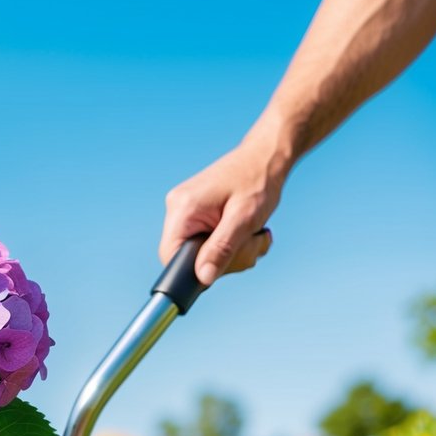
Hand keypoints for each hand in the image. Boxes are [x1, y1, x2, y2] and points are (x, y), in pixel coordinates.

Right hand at [160, 134, 286, 284]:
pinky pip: (209, 243)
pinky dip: (231, 245)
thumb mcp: (244, 219)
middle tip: (251, 245)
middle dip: (224, 261)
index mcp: (183, 210)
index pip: (170, 256)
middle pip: (188, 259)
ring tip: (255, 236)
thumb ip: (221, 249)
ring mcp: (186, 213)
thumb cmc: (258, 180)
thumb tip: (203, 278)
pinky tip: (248, 232)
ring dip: (234, 253)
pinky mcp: (197, 215)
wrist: (265, 156)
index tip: (222, 266)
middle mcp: (178, 210)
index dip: (193, 270)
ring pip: (202, 254)